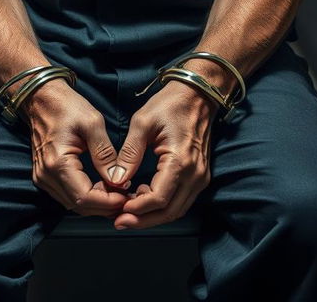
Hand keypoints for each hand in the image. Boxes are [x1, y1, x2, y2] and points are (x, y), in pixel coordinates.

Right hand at [22, 79, 133, 216]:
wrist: (42, 98)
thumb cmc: (67, 106)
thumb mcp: (93, 123)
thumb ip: (105, 154)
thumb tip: (119, 180)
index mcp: (57, 163)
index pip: (84, 197)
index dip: (107, 202)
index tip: (127, 196)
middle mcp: (46, 176)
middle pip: (78, 206)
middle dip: (105, 206)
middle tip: (127, 197)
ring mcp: (42, 177)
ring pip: (72, 204)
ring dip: (96, 203)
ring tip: (118, 193)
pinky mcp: (44, 176)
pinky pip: (66, 195)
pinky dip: (85, 197)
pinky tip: (101, 188)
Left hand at [107, 81, 215, 229]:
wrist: (197, 94)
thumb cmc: (170, 104)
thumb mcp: (142, 122)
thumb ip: (129, 153)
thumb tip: (116, 180)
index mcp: (180, 160)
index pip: (159, 198)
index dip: (138, 209)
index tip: (119, 210)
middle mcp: (194, 174)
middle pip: (170, 212)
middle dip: (143, 220)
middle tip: (120, 222)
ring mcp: (200, 176)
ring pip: (177, 209)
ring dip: (153, 216)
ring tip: (128, 213)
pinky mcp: (199, 175)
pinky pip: (182, 200)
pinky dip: (163, 205)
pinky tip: (144, 199)